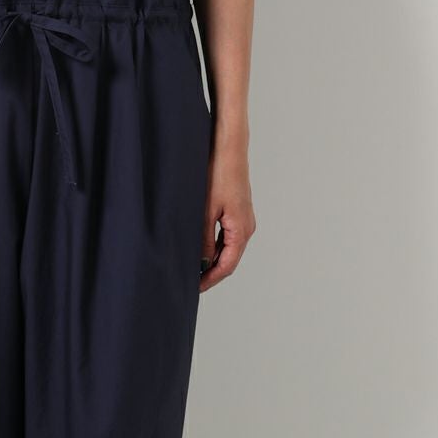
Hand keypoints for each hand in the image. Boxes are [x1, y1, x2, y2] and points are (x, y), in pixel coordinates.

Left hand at [200, 149, 254, 293]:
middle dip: (211, 273)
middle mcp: (246, 227)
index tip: (195, 288)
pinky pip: (227, 237)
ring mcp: (243, 219)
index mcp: (241, 230)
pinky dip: (214, 247)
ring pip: (227, 249)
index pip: (227, 265)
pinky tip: (200, 248)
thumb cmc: (219, 175)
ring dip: (212, 260)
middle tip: (191, 283)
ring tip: (193, 268)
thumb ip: (203, 240)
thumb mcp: (206, 211)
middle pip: (229, 260)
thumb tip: (201, 263)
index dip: (210, 279)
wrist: (229, 149)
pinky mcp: (238, 212)